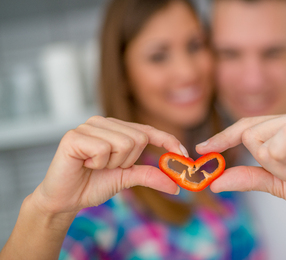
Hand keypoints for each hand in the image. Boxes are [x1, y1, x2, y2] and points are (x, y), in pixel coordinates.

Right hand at [32, 116, 184, 215]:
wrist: (65, 200)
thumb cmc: (93, 184)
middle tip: (109, 167)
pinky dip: (98, 163)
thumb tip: (176, 185)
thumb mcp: (127, 178)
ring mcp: (88, 126)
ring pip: (124, 143)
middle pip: (139, 138)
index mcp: (116, 128)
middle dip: (128, 161)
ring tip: (95, 166)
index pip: (148, 130)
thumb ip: (150, 176)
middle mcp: (103, 122)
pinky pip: (104, 149)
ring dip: (113, 163)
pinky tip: (85, 164)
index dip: (167, 140)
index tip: (183, 153)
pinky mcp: (74, 136)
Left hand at [197, 107, 285, 224]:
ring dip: (278, 168)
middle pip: (248, 134)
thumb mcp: (278, 184)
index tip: (202, 149)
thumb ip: (249, 177)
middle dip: (266, 163)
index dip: (223, 137)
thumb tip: (217, 181)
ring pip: (259, 141)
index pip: (246, 126)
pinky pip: (278, 144)